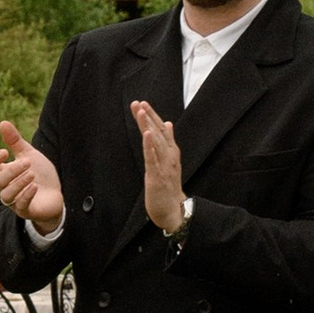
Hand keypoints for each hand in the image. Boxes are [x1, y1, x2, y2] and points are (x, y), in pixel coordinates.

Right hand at [0, 120, 62, 226]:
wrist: (55, 194)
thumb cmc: (40, 174)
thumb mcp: (29, 154)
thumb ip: (15, 141)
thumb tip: (2, 123)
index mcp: (4, 173)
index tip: (5, 152)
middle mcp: (5, 188)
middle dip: (12, 171)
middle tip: (28, 162)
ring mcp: (14, 201)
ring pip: (6, 195)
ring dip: (18, 183)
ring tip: (32, 175)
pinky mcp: (25, 211)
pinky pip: (20, 205)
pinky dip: (26, 195)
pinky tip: (35, 187)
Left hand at [131, 98, 188, 238]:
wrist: (174, 210)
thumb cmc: (169, 187)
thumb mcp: (168, 162)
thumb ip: (167, 143)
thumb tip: (168, 123)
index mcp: (171, 152)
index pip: (162, 129)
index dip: (152, 116)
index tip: (142, 103)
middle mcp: (169, 155)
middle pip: (159, 131)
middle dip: (149, 116)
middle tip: (139, 102)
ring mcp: (164, 165)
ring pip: (156, 141)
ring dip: (148, 125)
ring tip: (141, 111)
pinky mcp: (157, 175)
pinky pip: (153, 158)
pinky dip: (149, 145)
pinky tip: (147, 133)